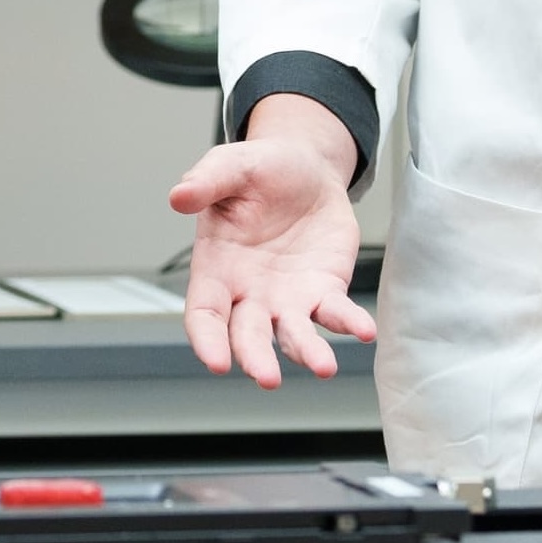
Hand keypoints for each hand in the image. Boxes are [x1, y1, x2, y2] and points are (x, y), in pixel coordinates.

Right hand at [170, 96, 376, 388]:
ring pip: (293, 335)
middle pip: (247, 335)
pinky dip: (349, 323)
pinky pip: (336, 312)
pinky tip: (363, 330)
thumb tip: (178, 196)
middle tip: (268, 378)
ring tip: (323, 365)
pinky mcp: (325, 289)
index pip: (204, 313)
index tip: (217, 362)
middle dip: (256, 358)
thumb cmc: (259, 170)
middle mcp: (250, 293)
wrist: (306, 167)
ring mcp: (289, 297)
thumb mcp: (230, 165)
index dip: (207, 340)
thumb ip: (206, 181)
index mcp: (217, 267)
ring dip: (306, 352)